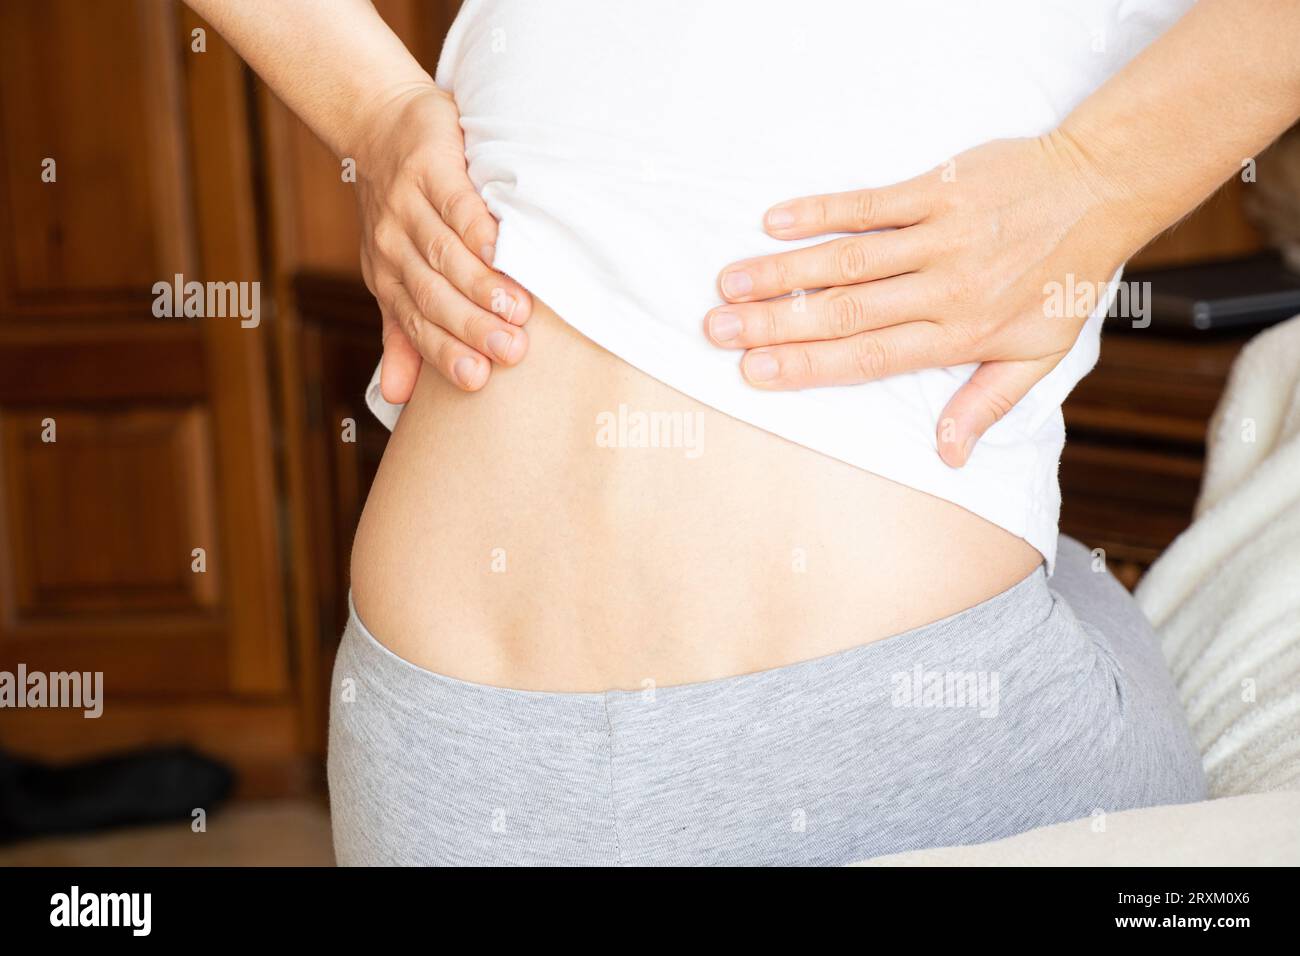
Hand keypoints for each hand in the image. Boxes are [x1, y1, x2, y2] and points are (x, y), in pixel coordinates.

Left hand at [355, 84, 531, 399]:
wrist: (378, 125)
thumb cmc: (399, 211)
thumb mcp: (391, 275)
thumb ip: (402, 334)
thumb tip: (397, 401)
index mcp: (387, 279)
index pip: (417, 324)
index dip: (445, 353)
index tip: (479, 379)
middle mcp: (391, 247)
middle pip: (432, 295)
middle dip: (470, 327)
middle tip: (511, 351)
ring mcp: (407, 206)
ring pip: (444, 254)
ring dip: (481, 285)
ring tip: (518, 310)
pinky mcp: (428, 167)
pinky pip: (453, 204)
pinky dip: (477, 229)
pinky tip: (504, 250)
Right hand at [705, 132, 1134, 466]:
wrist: (1102, 189)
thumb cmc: (1066, 278)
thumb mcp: (1039, 355)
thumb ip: (986, 403)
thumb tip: (949, 456)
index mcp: (960, 335)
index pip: (869, 358)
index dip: (807, 366)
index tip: (754, 373)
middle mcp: (944, 288)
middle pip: (845, 312)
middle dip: (774, 324)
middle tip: (716, 331)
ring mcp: (940, 236)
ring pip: (848, 260)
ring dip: (783, 272)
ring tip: (728, 284)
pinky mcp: (938, 189)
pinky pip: (871, 203)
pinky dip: (821, 211)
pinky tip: (774, 222)